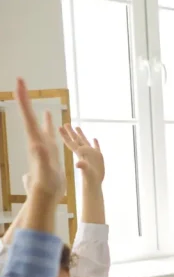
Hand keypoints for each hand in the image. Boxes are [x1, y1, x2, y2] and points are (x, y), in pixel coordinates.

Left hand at [16, 79, 64, 198]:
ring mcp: (42, 143)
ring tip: (31, 95)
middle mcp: (36, 139)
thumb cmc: (45, 183)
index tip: (19, 81)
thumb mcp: (43, 170)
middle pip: (27, 114)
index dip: (23, 98)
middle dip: (24, 97)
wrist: (46, 195)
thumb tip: (40, 147)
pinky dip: (48, 121)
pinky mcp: (49, 148)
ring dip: (32, 108)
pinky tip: (50, 116)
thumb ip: (41, 159)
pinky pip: (48, 130)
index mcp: (34, 140)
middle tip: (20, 81)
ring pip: (36, 121)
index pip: (27, 115)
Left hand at [59, 125, 104, 187]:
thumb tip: (78, 164)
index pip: (70, 142)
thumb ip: (83, 166)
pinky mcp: (98, 158)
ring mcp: (91, 155)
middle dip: (70, 132)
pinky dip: (95, 143)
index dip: (65, 134)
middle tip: (66, 123)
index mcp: (80, 154)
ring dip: (80, 135)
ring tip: (77, 127)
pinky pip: (96, 147)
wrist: (95, 186)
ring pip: (84, 142)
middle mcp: (84, 153)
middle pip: (76, 140)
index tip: (59, 126)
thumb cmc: (90, 181)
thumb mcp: (87, 173)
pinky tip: (95, 139)